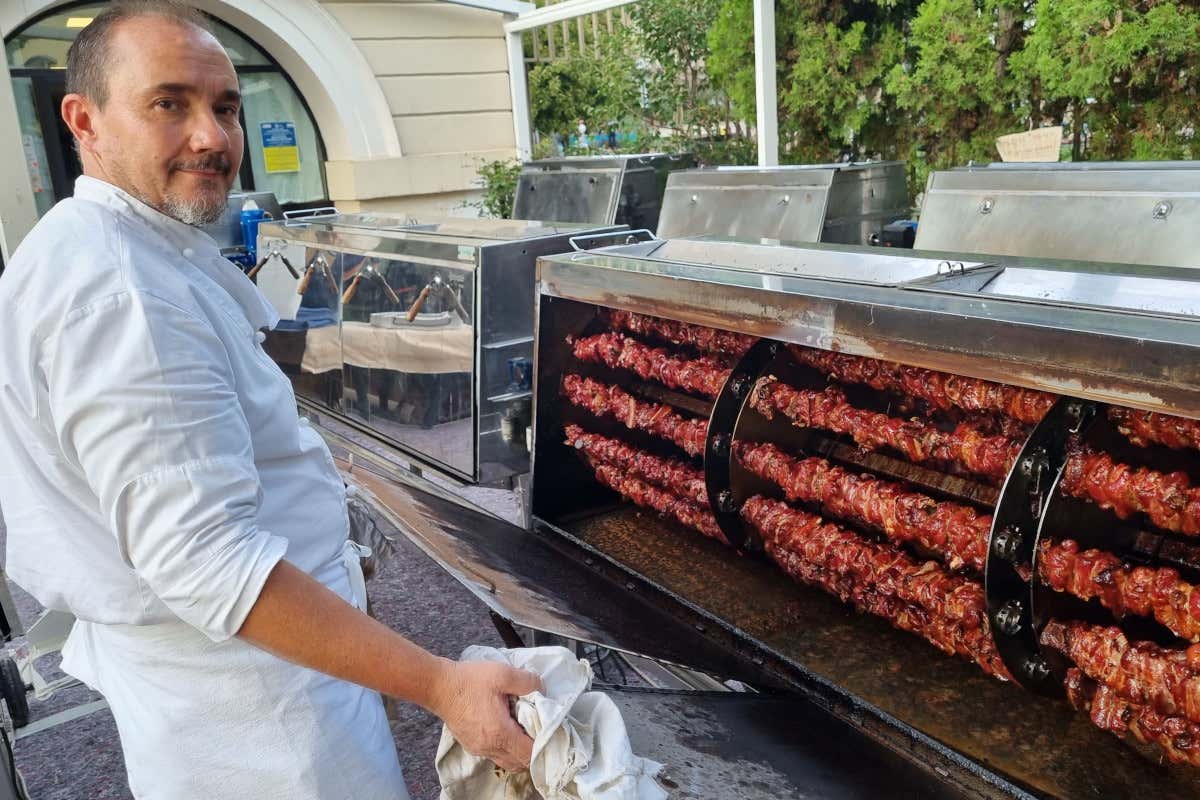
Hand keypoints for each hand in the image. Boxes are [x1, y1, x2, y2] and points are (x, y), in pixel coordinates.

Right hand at [427, 658, 541, 771]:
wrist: (439, 686)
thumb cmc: (469, 680)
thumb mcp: (503, 673)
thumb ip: (527, 682)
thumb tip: (541, 689)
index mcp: (500, 733)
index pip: (529, 754)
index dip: (543, 744)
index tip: (547, 729)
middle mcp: (489, 747)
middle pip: (520, 763)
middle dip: (533, 749)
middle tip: (537, 729)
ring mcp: (479, 749)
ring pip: (507, 761)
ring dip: (519, 750)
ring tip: (522, 729)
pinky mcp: (471, 744)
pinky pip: (495, 754)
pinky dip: (506, 748)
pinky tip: (506, 727)